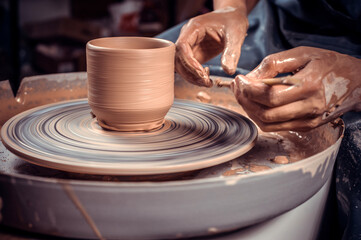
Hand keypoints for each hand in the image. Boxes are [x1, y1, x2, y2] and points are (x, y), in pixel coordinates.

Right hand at [175, 6, 247, 86]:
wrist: (232, 19)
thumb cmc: (233, 22)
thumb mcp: (235, 35)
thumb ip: (231, 53)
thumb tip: (229, 71)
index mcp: (194, 28)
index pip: (182, 46)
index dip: (189, 61)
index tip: (201, 73)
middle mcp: (187, 37)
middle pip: (178, 58)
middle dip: (190, 73)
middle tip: (206, 82)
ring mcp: (190, 46)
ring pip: (181, 65)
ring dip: (191, 77)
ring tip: (208, 83)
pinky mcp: (195, 54)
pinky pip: (188, 68)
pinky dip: (195, 76)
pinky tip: (207, 79)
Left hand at [231, 46, 360, 130]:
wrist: (357, 82)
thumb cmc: (329, 64)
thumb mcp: (303, 53)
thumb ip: (274, 63)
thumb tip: (250, 77)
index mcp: (309, 86)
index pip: (269, 96)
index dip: (248, 90)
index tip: (239, 80)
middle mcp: (309, 107)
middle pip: (265, 113)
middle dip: (244, 100)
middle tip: (238, 87)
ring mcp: (308, 120)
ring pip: (267, 124)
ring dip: (249, 110)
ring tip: (243, 95)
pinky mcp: (306, 127)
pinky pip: (275, 127)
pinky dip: (259, 117)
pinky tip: (255, 104)